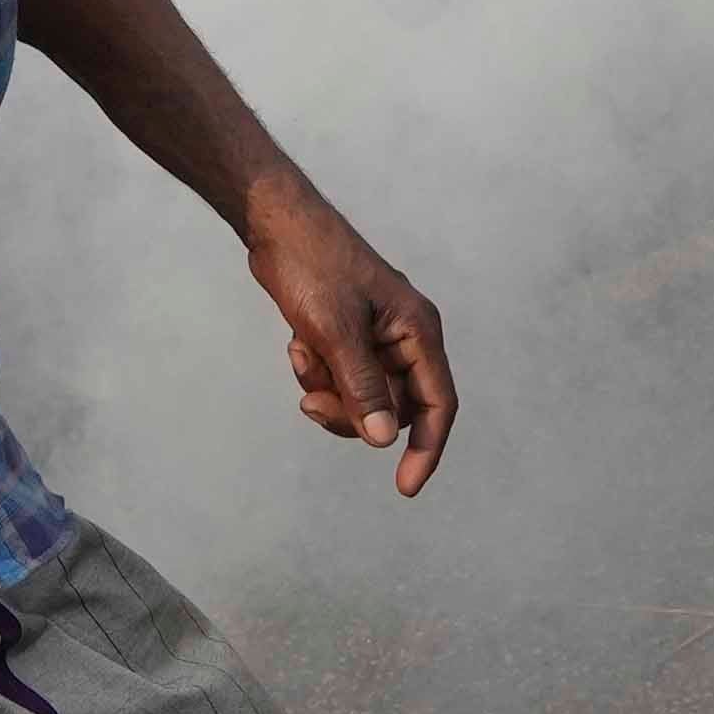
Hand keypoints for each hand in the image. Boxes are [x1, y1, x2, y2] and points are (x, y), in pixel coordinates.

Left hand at [239, 181, 455, 494]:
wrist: (277, 226)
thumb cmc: (314, 266)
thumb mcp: (336, 331)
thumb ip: (363, 386)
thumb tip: (383, 439)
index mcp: (417, 332)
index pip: (437, 405)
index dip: (426, 449)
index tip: (404, 487)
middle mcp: (404, 339)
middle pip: (393, 409)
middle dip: (353, 413)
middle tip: (313, 403)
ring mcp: (376, 339)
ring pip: (362, 399)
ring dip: (329, 392)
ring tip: (303, 357)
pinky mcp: (348, 338)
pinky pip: (340, 380)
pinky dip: (317, 373)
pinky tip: (298, 344)